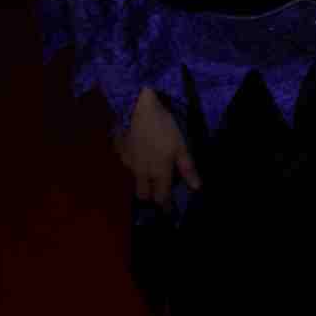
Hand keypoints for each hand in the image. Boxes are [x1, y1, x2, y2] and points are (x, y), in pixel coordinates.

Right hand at [116, 88, 200, 208]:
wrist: (135, 108)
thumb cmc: (163, 127)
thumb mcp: (181, 146)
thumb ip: (187, 168)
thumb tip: (196, 188)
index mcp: (158, 172)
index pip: (160, 197)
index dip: (165, 204)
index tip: (169, 207)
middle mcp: (140, 172)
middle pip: (143, 194)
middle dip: (150, 195)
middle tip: (159, 188)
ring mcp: (127, 162)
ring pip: (134, 179)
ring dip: (142, 178)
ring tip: (151, 166)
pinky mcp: (119, 151)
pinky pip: (127, 163)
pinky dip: (134, 162)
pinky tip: (140, 150)